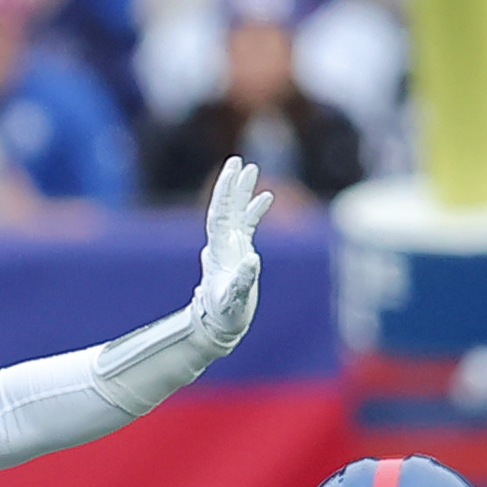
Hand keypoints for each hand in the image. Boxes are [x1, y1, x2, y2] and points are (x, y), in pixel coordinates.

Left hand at [190, 157, 273, 353]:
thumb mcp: (233, 299)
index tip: (231, 170)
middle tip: (238, 160)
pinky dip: (255, 211)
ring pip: (236, 213)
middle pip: (226, 207)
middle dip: (232, 184)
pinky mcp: (239, 253)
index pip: (220, 213)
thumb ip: (242, 281)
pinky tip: (267, 197)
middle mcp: (222, 244)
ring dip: (244, 192)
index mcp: (219, 249)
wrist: (219, 326)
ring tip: (253, 169)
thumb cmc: (224, 314)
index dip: (225, 191)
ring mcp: (230, 247)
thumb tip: (252, 261)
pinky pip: (248, 226)